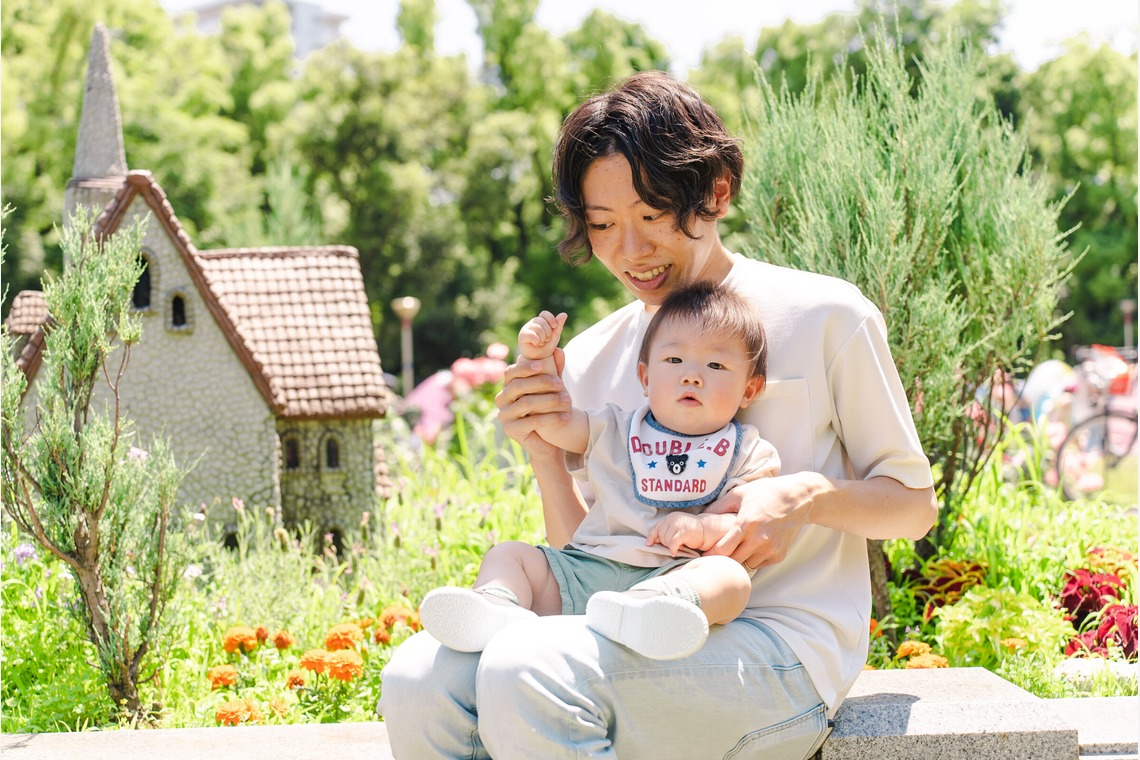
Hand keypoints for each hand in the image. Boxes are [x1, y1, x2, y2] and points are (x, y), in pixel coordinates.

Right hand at [494, 350, 569, 464]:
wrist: (547, 442)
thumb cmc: (547, 410)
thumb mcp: (551, 389)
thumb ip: (553, 370)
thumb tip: (558, 350)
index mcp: (507, 387)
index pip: (510, 372)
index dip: (524, 367)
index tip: (542, 365)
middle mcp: (501, 400)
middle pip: (518, 386)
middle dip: (541, 383)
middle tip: (561, 384)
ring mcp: (505, 417)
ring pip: (526, 403)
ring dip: (549, 400)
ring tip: (568, 401)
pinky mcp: (512, 431)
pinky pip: (532, 421)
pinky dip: (551, 418)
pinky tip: (565, 417)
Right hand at [518, 311, 567, 360]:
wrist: (538, 359)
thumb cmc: (546, 347)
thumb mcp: (555, 336)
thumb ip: (559, 325)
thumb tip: (564, 314)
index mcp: (540, 321)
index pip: (544, 314)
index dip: (551, 319)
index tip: (555, 326)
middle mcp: (532, 323)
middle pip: (541, 320)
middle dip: (548, 331)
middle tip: (546, 340)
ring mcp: (526, 329)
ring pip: (538, 327)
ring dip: (543, 337)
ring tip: (541, 343)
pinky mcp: (522, 336)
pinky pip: (532, 334)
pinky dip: (537, 340)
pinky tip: (536, 344)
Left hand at [646, 512, 704, 555]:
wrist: (706, 530)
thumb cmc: (690, 531)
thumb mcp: (676, 528)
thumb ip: (666, 532)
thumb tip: (654, 541)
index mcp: (670, 517)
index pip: (656, 527)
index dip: (651, 537)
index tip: (649, 544)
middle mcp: (673, 519)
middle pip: (661, 535)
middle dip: (665, 543)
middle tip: (674, 545)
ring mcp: (679, 524)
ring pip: (666, 540)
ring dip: (671, 546)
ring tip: (679, 545)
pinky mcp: (684, 532)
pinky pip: (673, 543)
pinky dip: (673, 549)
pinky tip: (676, 551)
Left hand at [703, 475, 815, 569]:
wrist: (800, 499)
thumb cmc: (767, 492)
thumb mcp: (740, 493)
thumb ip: (718, 506)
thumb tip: (700, 517)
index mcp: (746, 524)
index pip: (721, 550)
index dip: (709, 553)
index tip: (703, 551)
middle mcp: (759, 540)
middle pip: (732, 562)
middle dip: (723, 558)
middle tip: (718, 551)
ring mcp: (771, 549)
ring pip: (746, 564)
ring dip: (740, 557)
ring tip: (740, 543)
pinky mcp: (779, 555)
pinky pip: (759, 563)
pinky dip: (754, 557)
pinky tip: (756, 543)